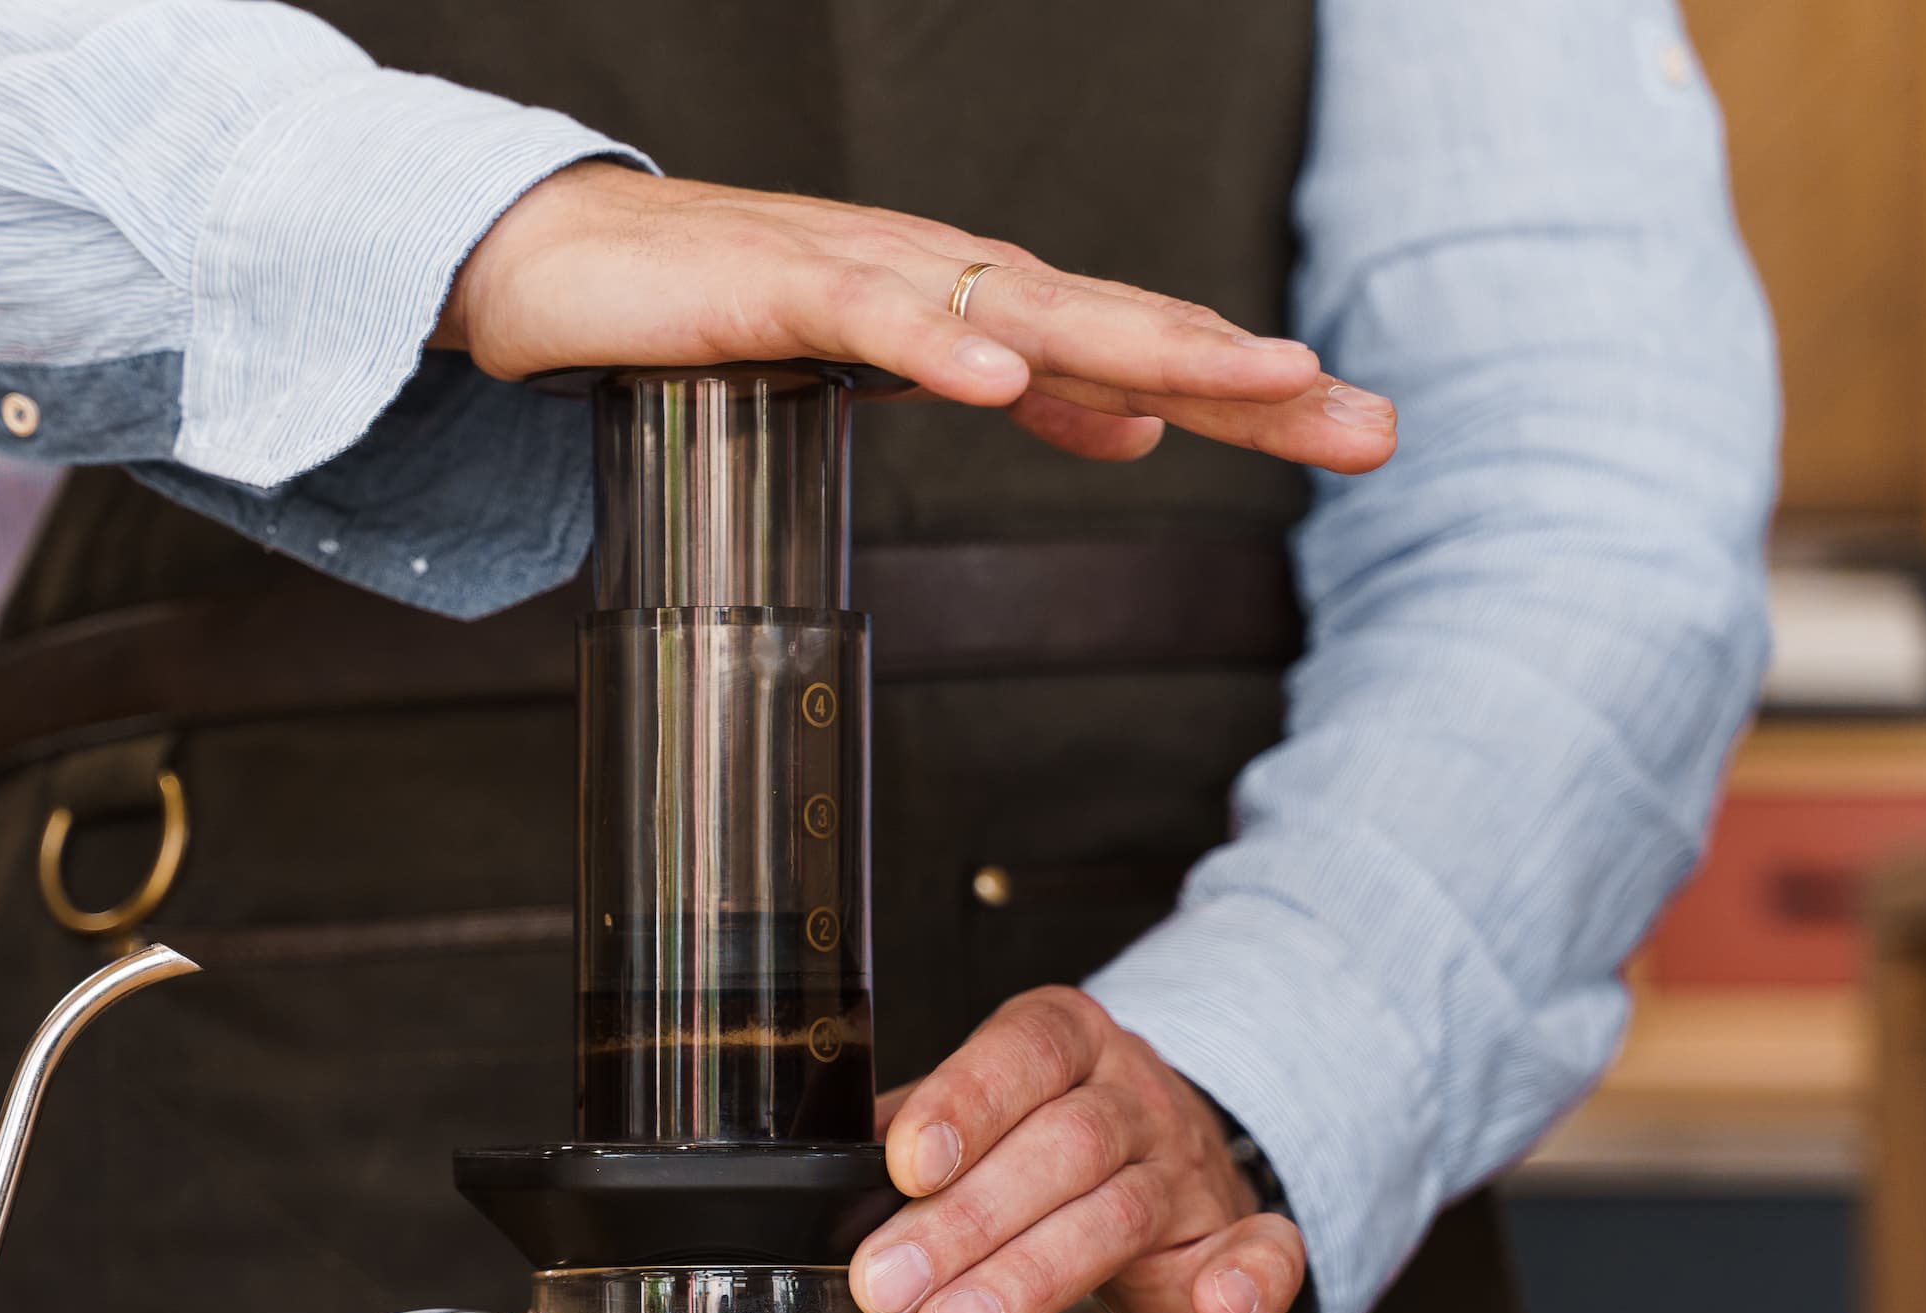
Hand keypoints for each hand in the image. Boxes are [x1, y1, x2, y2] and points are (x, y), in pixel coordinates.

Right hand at [433, 162, 1394, 470]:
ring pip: (1026, 308)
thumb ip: (1019, 391)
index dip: (1251, 392)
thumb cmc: (720, 314)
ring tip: (1248, 385)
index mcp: (985, 308)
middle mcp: (951, 278)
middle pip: (1121, 325)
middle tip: (1364, 419)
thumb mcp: (894, 369)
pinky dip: (941, 347)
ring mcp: (868, 274)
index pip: (1141, 349)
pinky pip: (870, 318)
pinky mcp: (777, 287)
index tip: (1359, 433)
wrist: (561, 266)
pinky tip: (1006, 381)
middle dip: (1245, 374)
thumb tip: (1133, 432)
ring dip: (1143, 345)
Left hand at [851, 986, 1307, 1312]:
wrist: (1169, 1172)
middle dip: (966, 1222)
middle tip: (890, 1286)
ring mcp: (1190, 1169)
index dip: (965, 1102)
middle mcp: (1131, 1096)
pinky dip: (1252, 1277)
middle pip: (1060, 1145)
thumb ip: (913, 1140)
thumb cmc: (1046, 1151)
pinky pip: (1269, 1251)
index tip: (907, 1165)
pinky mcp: (1239, 1241)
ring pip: (1120, 1212)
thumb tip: (826, 1183)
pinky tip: (1221, 1301)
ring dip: (1037, 1276)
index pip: (1019, 1054)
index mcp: (1063, 1046)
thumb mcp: (978, 1122)